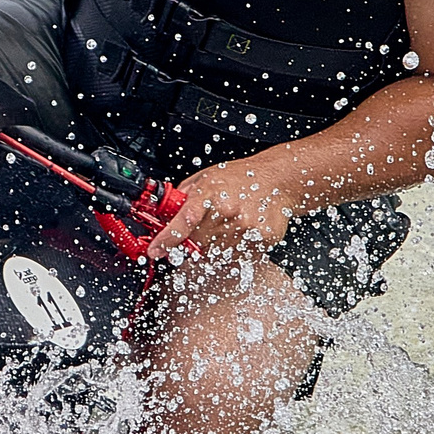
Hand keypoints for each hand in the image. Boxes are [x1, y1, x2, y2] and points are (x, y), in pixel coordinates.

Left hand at [147, 160, 297, 258]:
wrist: (278, 180)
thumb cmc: (241, 178)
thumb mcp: (206, 177)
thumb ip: (184, 197)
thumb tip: (163, 215)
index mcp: (210, 193)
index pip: (183, 222)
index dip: (166, 239)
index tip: (155, 251)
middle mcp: (228, 210)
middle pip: (197, 243)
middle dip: (192, 242)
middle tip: (202, 231)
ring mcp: (246, 227)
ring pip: (216, 253)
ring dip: (214, 247)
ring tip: (226, 226)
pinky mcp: (261, 239)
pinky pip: (237, 256)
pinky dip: (233, 250)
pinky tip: (240, 232)